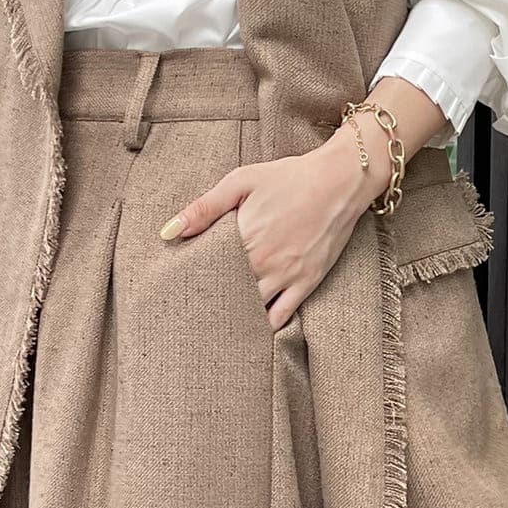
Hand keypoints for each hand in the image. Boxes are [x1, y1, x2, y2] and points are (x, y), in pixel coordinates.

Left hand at [159, 124, 376, 329]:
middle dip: (212, 303)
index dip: (194, 281)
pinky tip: (253, 329)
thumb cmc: (289, 177)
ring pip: (252, 310)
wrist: (339, 181)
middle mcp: (262, 263)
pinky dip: (266, 326)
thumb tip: (169, 232)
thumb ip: (204, 208)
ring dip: (236, 318)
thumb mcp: (242, 181)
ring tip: (219, 327)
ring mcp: (285, 276)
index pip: (207, 271)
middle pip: (227, 294)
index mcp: (242, 238)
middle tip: (195, 314)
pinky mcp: (306, 283)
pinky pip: (282, 316)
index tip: (181, 289)